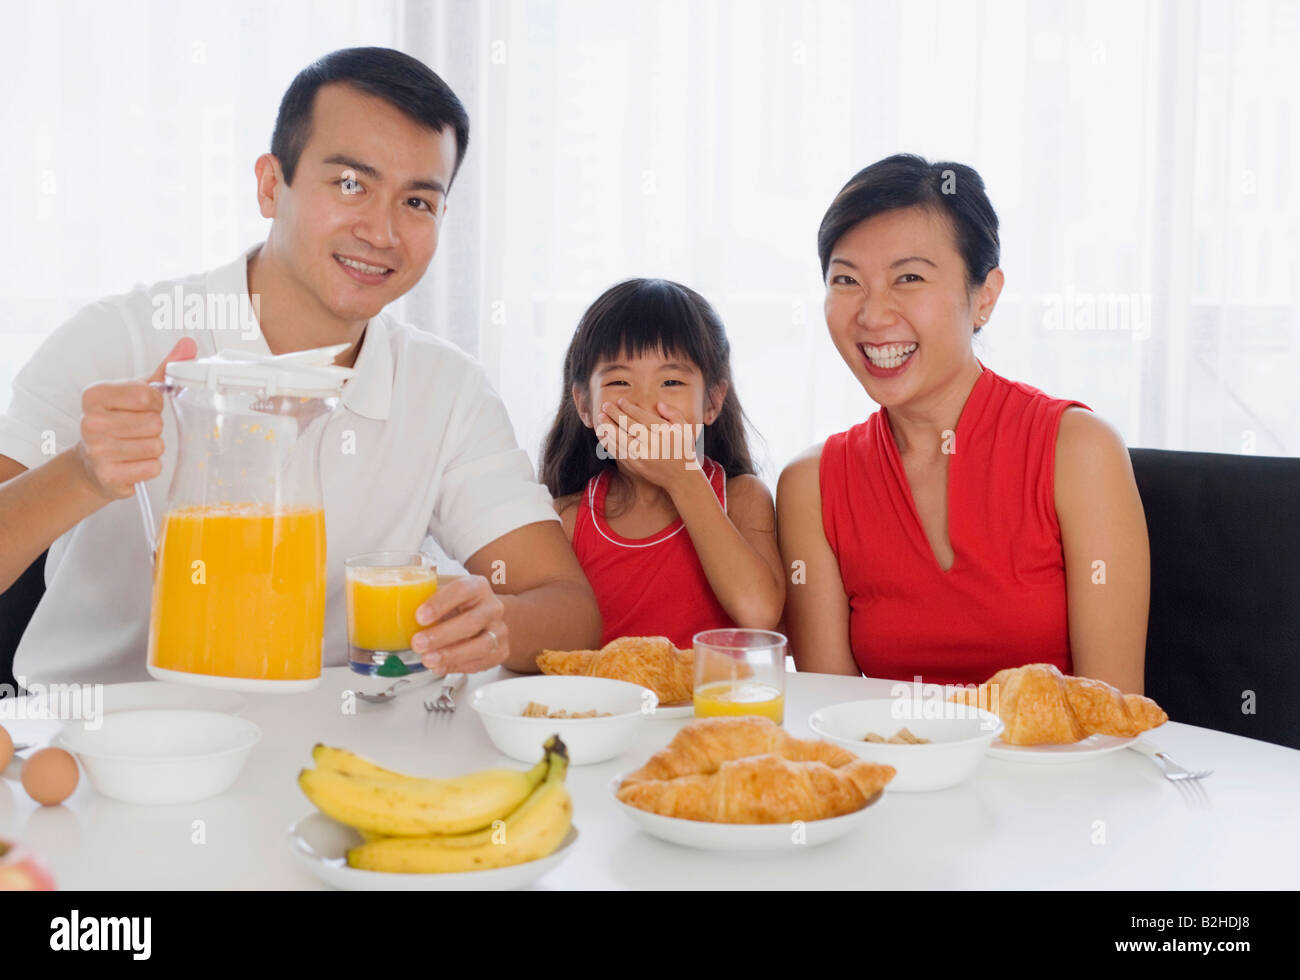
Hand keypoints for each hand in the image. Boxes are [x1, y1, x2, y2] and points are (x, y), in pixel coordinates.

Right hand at [74, 338, 196, 500]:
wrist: (92, 463)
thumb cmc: (118, 421)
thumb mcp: (135, 392)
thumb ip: (164, 369)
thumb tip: (189, 344)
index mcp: (95, 395)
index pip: (146, 394)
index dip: (154, 403)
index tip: (144, 407)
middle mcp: (90, 422)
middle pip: (154, 423)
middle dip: (154, 427)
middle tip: (138, 429)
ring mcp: (97, 450)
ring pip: (156, 446)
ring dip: (153, 447)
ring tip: (135, 445)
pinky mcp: (109, 475)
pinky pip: (152, 467)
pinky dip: (150, 466)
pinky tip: (134, 462)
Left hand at [411, 574, 509, 673]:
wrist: (487, 618)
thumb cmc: (460, 606)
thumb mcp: (445, 594)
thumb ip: (424, 595)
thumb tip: (392, 600)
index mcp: (477, 586)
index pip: (462, 590)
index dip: (440, 604)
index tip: (419, 616)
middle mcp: (492, 607)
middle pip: (472, 621)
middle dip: (442, 635)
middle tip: (418, 643)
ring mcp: (499, 630)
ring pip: (481, 645)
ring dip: (452, 655)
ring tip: (428, 660)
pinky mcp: (500, 651)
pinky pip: (482, 662)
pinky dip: (459, 667)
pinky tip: (440, 667)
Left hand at [597, 397, 701, 493]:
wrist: (682, 477)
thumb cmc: (683, 449)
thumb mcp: (685, 429)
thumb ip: (673, 413)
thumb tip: (658, 404)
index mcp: (664, 433)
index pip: (642, 417)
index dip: (629, 408)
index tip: (620, 401)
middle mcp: (653, 444)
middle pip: (629, 426)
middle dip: (615, 414)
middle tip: (605, 405)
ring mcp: (643, 457)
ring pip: (621, 439)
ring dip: (608, 428)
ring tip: (600, 418)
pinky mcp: (637, 467)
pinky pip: (619, 452)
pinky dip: (610, 443)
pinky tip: (603, 435)